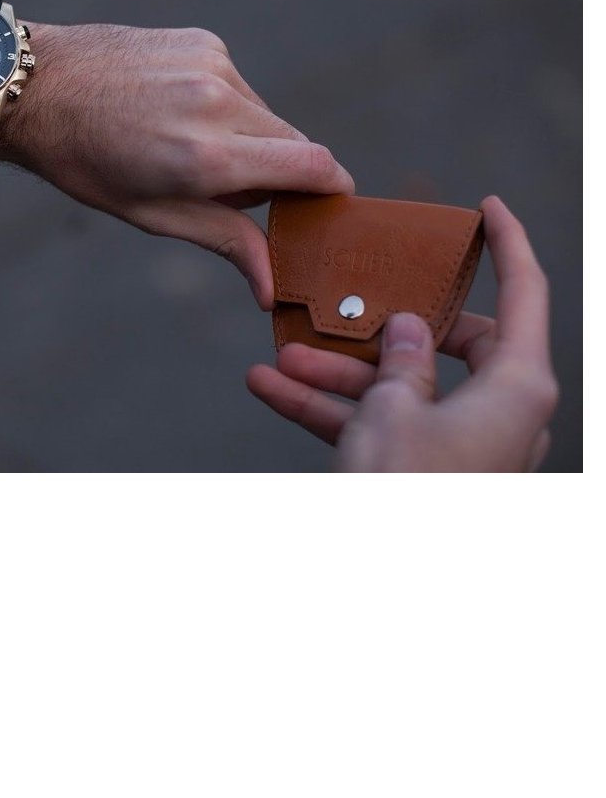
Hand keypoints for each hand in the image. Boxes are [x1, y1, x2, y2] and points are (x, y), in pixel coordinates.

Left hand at [0, 22, 353, 307]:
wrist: (35, 86)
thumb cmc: (85, 161)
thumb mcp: (150, 214)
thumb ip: (223, 241)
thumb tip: (270, 287)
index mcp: (206, 156)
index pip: (313, 166)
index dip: (332, 190)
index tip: (329, 205)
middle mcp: (218, 103)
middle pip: (295, 142)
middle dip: (278, 171)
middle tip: (229, 189)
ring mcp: (212, 65)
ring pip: (265, 114)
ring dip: (247, 137)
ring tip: (184, 144)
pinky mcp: (203, 41)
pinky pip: (238, 85)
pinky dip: (223, 105)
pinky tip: (174, 110)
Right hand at [246, 196, 558, 469]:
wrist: (387, 590)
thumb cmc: (404, 492)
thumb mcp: (394, 408)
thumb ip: (404, 357)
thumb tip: (412, 329)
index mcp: (516, 387)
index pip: (525, 296)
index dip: (510, 245)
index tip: (489, 208)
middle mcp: (499, 414)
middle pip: (452, 345)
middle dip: (383, 328)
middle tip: (350, 307)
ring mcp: (464, 447)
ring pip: (403, 389)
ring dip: (340, 373)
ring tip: (281, 355)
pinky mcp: (427, 473)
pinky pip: (381, 427)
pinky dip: (334, 411)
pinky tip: (272, 389)